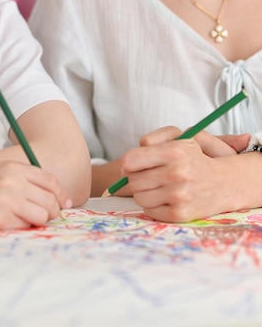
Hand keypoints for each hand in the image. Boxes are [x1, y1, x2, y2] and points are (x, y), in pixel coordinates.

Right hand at [0, 161, 71, 229]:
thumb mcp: (0, 172)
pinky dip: (23, 227)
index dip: (60, 194)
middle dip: (53, 211)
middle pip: (49, 200)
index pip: (50, 181)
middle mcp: (12, 182)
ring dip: (39, 221)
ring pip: (42, 216)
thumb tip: (54, 196)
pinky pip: (24, 227)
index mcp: (14, 167)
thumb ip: (24, 179)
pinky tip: (11, 222)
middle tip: (46, 216)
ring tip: (27, 220)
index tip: (64, 204)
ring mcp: (6, 200)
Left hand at [120, 127, 246, 222]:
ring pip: (139, 197)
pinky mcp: (180, 214)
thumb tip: (126, 164)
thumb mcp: (178, 137)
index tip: (134, 164)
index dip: (128, 163)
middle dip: (137, 177)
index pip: (130, 160)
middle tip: (150, 175)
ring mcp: (179, 196)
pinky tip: (166, 197)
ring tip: (159, 186)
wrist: (224, 182)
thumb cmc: (194, 156)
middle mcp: (176, 174)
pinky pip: (149, 211)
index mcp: (174, 152)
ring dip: (144, 192)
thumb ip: (150, 141)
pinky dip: (154, 205)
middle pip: (133, 180)